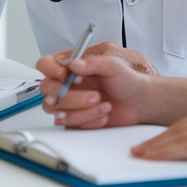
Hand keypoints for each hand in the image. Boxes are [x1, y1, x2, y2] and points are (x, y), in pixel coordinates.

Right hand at [36, 44, 157, 128]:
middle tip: (95, 95)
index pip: (46, 64)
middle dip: (71, 96)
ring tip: (104, 104)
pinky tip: (103, 115)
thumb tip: (73, 63)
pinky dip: (88, 120)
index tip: (65, 75)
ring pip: (57, 110)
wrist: (140, 103)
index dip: (50, 70)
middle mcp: (67, 84)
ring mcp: (69, 102)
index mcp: (72, 66)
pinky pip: (69, 124)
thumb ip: (92, 62)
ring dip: (82, 110)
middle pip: (48, 90)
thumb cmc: (128, 80)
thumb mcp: (113, 65)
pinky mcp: (75, 119)